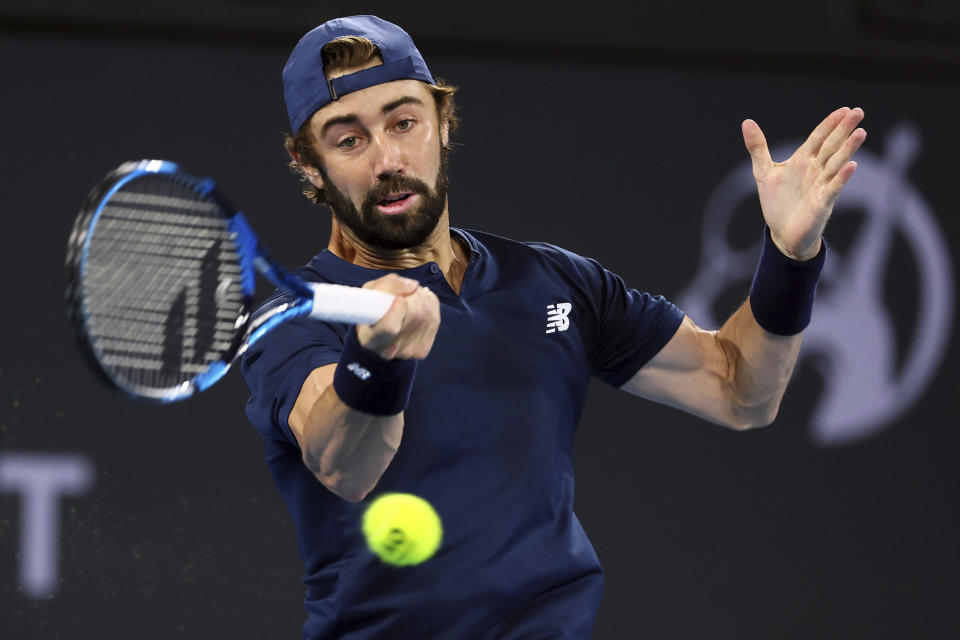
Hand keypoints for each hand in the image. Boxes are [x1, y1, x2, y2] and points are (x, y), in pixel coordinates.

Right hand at [355, 273, 440, 359]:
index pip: (389, 327)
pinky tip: (422, 302)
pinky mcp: (421, 351)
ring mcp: (406, 353)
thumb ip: (389, 286)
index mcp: (369, 338)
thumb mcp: (372, 290)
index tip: (399, 298)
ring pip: (427, 317)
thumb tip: (413, 286)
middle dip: (415, 297)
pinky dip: (431, 306)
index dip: (398, 309)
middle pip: (415, 317)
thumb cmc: (372, 307)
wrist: (379, 329)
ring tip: (414, 295)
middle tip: (408, 291)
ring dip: (424, 299)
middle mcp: (387, 351)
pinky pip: (435, 322)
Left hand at [742, 107, 865, 259]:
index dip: (830, 124)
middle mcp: (815, 170)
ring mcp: (821, 186)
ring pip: (836, 163)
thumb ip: (757, 148)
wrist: (782, 234)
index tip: (844, 109)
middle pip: (831, 146)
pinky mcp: (822, 203)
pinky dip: (842, 177)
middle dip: (844, 129)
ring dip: (848, 149)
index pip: (818, 138)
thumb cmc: (777, 203)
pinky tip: (851, 166)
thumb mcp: (763, 173)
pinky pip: (834, 188)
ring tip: (860, 132)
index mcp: (802, 161)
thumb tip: (747, 122)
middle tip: (858, 111)